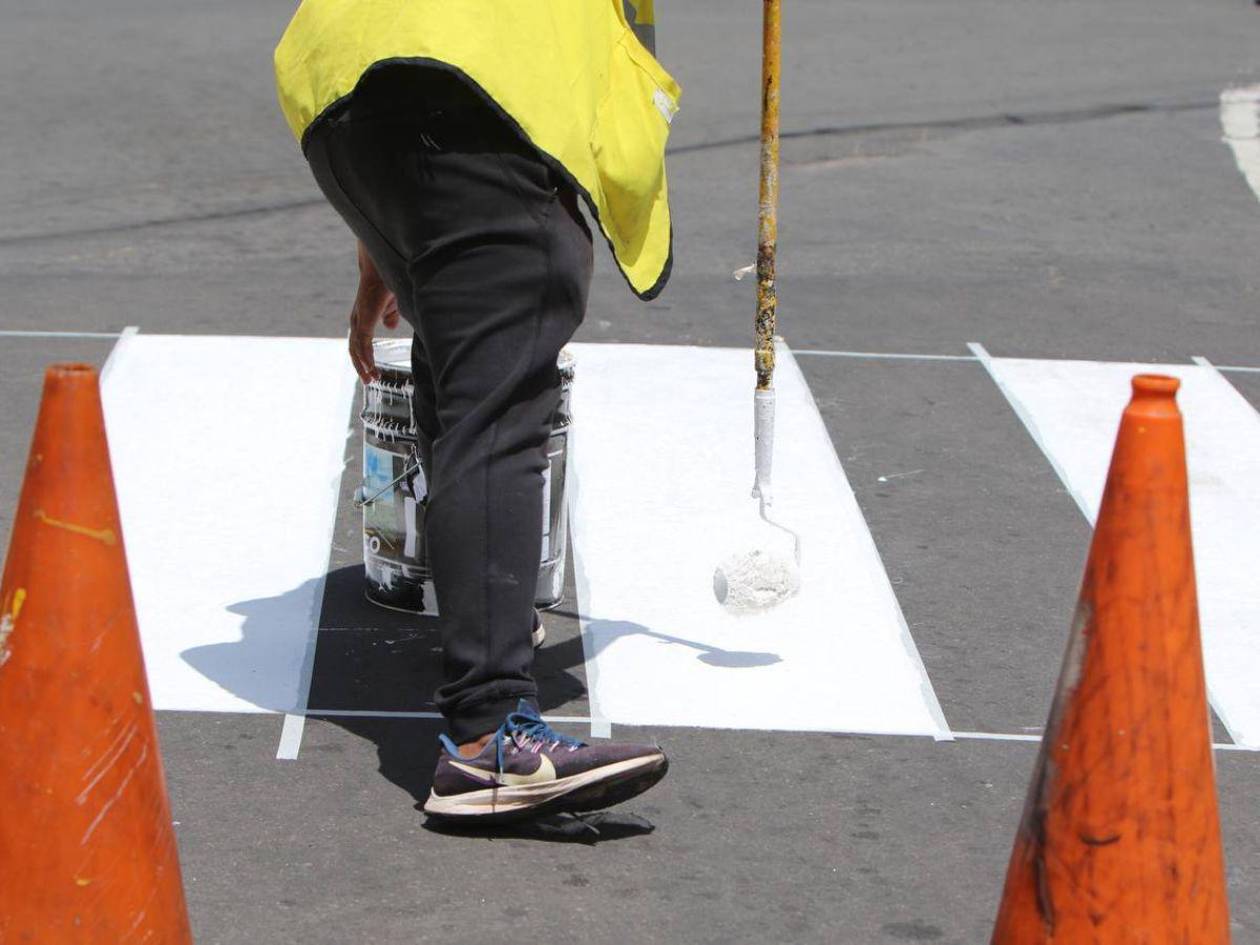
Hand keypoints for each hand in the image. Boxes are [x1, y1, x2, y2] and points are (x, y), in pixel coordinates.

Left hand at [348, 241, 400, 382]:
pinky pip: (362, 344)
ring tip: (371, 378)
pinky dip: (366, 357)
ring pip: (356, 349)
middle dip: (361, 367)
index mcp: (363, 317)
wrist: (383, 268)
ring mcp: (359, 320)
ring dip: (363, 366)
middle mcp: (357, 320)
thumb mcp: (392, 304)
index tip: (372, 370)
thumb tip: (389, 327)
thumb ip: (390, 316)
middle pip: (354, 349)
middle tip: (369, 380)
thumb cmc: (387, 282)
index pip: (359, 342)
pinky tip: (371, 367)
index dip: (364, 357)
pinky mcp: (364, 320)